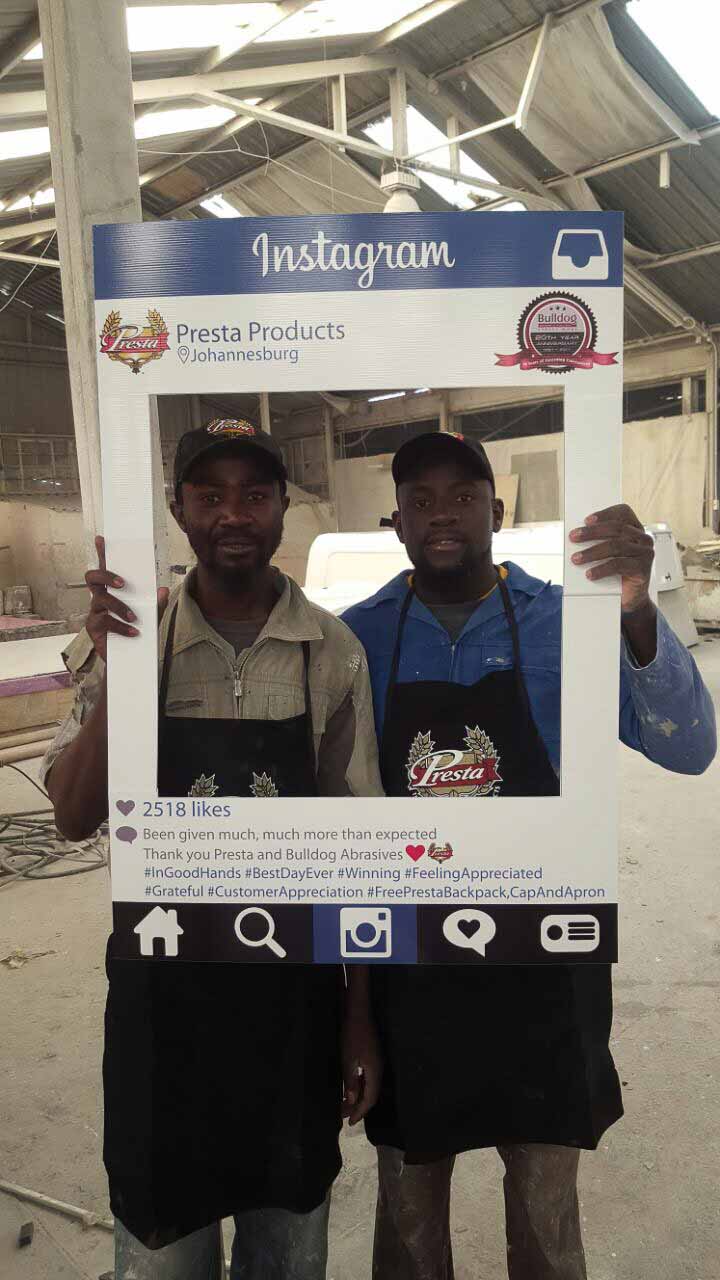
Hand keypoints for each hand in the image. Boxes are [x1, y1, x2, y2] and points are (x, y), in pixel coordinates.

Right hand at [85, 535, 169, 661]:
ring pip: (101, 600)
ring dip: (119, 607)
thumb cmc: (137, 632)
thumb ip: (157, 604)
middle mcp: (100, 598)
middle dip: (106, 576)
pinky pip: (105, 622)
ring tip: (134, 618)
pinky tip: (134, 632)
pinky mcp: (93, 628)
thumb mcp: (151, 618)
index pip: (105, 568)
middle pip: (92, 578)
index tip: (101, 539)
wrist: (129, 660)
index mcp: (112, 591)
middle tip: (122, 583)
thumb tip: (163, 590)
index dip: (102, 553)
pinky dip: (121, 627)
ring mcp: (94, 612)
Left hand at [342, 1011, 381, 1125]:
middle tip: (344, 1117)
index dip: (360, 1112)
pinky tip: (350, 1089)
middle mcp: (379, 1069)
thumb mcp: (348, 1059)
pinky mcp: (372, 1058)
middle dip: (358, 1107)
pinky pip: (368, 1078)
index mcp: (375, 1071)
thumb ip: (351, 1081)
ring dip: (358, 1097)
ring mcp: (377, 1063)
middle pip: (371, 1094)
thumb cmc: (352, 1035)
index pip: (370, 1098)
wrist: (358, 1013)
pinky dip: (359, 1087)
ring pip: (369, 1086)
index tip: (350, 1122)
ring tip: (344, 1105)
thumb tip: (352, 1101)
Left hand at [569, 504, 653, 614]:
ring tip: (576, 559)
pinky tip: (590, 574)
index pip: (623, 513)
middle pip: (616, 529)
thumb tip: (577, 536)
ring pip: (615, 546)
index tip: (587, 520)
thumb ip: (600, 541)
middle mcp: (643, 539)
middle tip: (574, 538)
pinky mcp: (643, 568)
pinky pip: (618, 565)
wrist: (630, 597)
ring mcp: (645, 553)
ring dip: (592, 552)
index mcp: (635, 529)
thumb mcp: (608, 554)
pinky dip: (601, 569)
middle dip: (591, 532)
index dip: (605, 514)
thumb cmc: (618, 573)